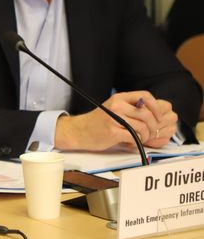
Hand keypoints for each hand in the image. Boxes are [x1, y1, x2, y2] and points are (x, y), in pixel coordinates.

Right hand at [54, 91, 172, 150]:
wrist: (78, 131)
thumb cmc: (98, 122)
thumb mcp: (113, 107)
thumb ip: (130, 107)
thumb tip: (152, 112)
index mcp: (119, 98)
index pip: (145, 96)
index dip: (156, 107)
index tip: (158, 117)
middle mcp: (117, 106)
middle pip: (147, 114)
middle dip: (154, 126)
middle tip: (152, 133)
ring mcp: (114, 119)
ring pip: (143, 127)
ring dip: (146, 136)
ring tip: (141, 139)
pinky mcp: (112, 132)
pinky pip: (134, 136)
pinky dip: (137, 142)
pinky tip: (132, 142)